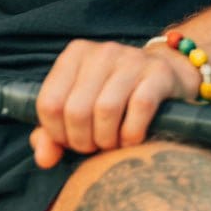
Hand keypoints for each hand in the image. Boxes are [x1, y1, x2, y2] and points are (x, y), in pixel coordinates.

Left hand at [30, 39, 198, 168]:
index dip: (58, 133)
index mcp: (74, 55)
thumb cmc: (115, 98)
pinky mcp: (158, 73)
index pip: (48, 103)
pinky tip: (132, 139)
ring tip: (112, 144)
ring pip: (105, 109)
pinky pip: (139, 108)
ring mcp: (130, 59)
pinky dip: (132, 133)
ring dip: (108, 140)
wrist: (166, 77)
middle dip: (83, 141)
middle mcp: (100, 52)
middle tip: (95, 146)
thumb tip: (44, 159)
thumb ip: (53, 134)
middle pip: (76, 110)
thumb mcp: (80, 109)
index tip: (72, 142)